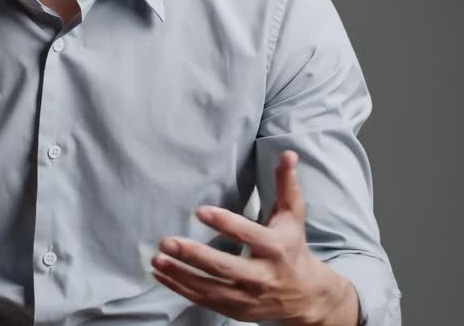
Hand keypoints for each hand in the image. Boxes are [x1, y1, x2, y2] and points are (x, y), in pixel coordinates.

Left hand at [149, 150, 357, 325]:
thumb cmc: (293, 247)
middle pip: (226, 267)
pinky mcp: (235, 310)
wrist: (306, 296)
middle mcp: (263, 276)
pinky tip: (160, 273)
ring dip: (181, 274)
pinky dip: (180, 288)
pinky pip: (204, 300)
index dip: (225, 224)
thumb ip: (286, 185)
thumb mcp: (292, 216)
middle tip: (167, 241)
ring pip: (211, 288)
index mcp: (276, 248)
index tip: (200, 211)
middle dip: (195, 255)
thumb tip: (288, 153)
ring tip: (157, 258)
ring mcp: (248, 297)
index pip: (249, 235)